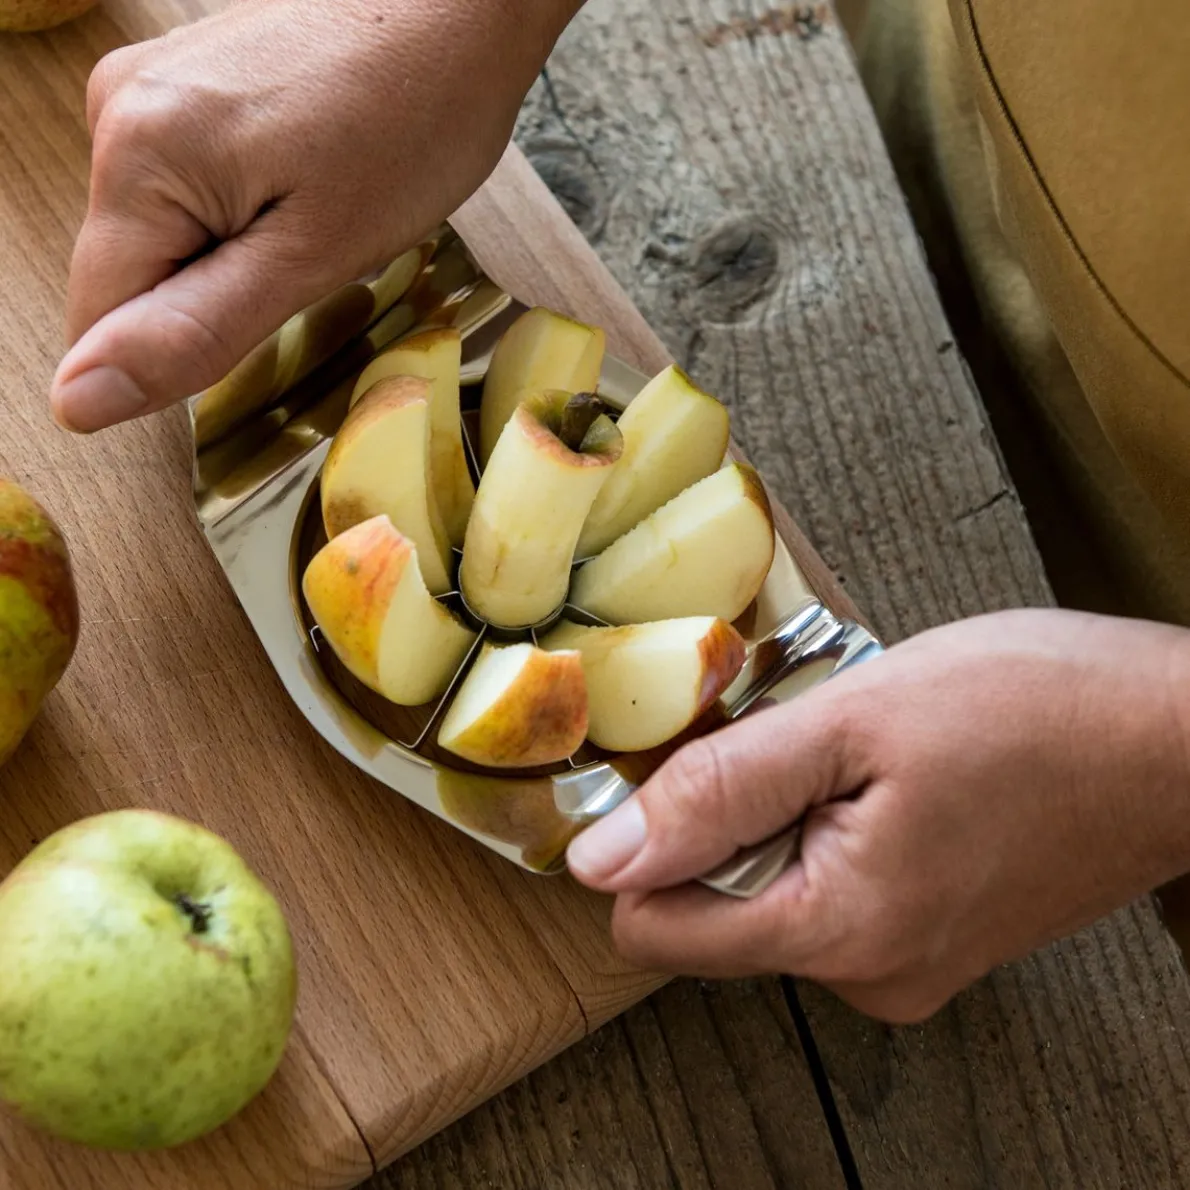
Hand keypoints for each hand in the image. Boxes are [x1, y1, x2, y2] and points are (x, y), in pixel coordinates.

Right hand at [52, 0, 576, 431]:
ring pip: (164, 236)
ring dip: (234, 255)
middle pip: (132, 275)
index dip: (181, 349)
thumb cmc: (410, 127)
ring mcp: (149, 87)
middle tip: (309, 249)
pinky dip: (243, 211)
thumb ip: (190, 332)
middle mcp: (116, 109)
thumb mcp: (309, 256)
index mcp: (135, 156)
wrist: (460, 10)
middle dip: (215, 296)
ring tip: (317, 206)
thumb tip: (75, 400)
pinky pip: (188, 189)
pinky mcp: (184, 83)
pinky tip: (305, 178)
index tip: (269, 312)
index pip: (101, 320)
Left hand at [566, 609, 1189, 1022]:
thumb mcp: (855, 721)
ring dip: (791, 810)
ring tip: (867, 753)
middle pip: (714, 903)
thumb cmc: (1039, 712)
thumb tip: (606, 860)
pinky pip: (833, 885)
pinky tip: (894, 775)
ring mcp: (905, 962)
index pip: (654, 931)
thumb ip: (719, 792)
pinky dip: (835, 824)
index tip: (680, 766)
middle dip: (735, 813)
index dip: (643, 842)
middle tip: (809, 739)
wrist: (1175, 739)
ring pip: (776, 886)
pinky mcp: (932, 937)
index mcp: (836, 932)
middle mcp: (867, 974)